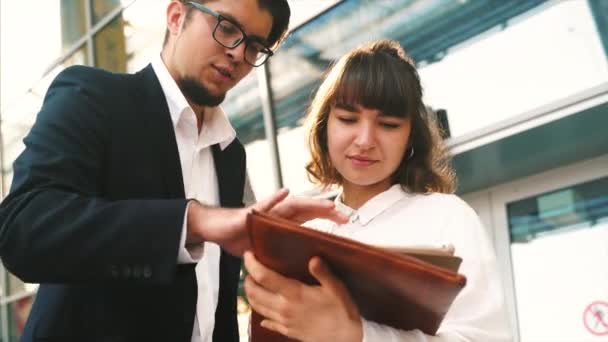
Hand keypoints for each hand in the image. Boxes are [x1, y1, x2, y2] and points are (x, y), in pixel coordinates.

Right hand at [188, 189, 347, 255]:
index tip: (345, 221)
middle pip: (305, 209)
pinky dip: (273, 200)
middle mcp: (277, 214)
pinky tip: (283, 193)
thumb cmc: (241, 237)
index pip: (310, 217)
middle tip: (344, 215)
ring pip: (290, 204)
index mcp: (283, 222)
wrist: (217, 230)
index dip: (327, 217)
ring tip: (325, 204)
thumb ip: (281, 254)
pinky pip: (262, 205)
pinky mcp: (249, 213)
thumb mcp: (266, 250)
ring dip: (308, 203)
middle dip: (325, 210)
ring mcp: (265, 212)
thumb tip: (299, 269)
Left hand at [244, 251, 362, 341]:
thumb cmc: (342, 311)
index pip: (264, 277)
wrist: (346, 339)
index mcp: (295, 294)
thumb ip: (323, 273)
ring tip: (253, 284)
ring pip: (257, 308)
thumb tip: (313, 259)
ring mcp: (284, 321)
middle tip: (249, 270)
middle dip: (247, 280)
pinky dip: (261, 314)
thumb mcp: (336, 288)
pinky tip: (263, 311)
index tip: (248, 254)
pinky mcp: (288, 331)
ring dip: (251, 295)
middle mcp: (285, 308)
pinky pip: (268, 322)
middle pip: (254, 293)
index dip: (252, 265)